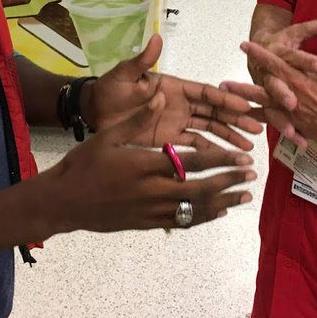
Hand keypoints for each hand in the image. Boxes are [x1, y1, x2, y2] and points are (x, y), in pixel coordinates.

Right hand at [48, 93, 256, 232]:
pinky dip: (202, 217)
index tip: (242, 157)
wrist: (65, 202)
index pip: (193, 162)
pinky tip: (218, 213)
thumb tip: (161, 93)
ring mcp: (151, 211)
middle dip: (230, 181)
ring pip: (196, 209)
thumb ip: (138, 117)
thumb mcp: (109, 135)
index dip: (221, 160)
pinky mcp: (147, 224)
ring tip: (245, 197)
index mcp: (146, 165)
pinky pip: (181, 222)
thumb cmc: (85, 164)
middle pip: (201, 188)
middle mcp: (153, 191)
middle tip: (251, 174)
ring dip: (223, 202)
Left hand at [87, 34, 263, 150]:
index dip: (225, 98)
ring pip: (209, 129)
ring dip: (229, 137)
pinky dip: (210, 152)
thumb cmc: (110, 90)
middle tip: (258, 128)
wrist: (94, 113)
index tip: (244, 105)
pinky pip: (194, 146)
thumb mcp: (124, 75)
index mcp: (174, 87)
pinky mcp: (169, 140)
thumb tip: (156, 39)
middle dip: (236, 119)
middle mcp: (180, 105)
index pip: (205, 92)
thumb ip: (142, 61)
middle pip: (214, 111)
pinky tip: (226, 161)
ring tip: (249, 148)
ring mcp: (177, 123)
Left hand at [238, 20, 316, 151]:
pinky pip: (281, 128)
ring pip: (268, 112)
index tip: (245, 46)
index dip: (260, 54)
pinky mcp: (304, 130)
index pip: (277, 65)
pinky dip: (268, 126)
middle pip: (264, 92)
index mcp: (304, 84)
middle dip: (243, 86)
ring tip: (231, 106)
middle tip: (222, 84)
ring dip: (249, 108)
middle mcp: (296, 102)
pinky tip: (256, 128)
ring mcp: (298, 118)